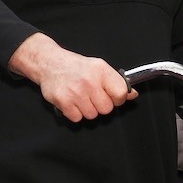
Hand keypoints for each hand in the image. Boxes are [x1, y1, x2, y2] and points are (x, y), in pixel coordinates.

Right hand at [12, 35, 131, 121]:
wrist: (50, 63)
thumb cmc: (75, 66)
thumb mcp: (98, 68)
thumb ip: (115, 82)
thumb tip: (132, 94)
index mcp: (101, 71)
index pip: (120, 94)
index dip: (117, 99)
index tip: (112, 97)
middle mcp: (89, 81)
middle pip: (106, 109)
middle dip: (100, 105)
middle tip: (91, 96)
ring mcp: (76, 92)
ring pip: (92, 115)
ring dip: (86, 109)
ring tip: (80, 97)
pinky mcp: (63, 101)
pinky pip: (77, 118)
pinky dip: (74, 113)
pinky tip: (71, 101)